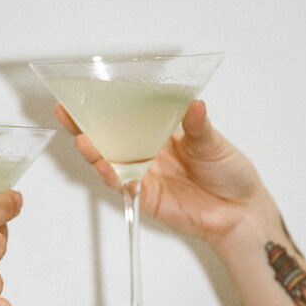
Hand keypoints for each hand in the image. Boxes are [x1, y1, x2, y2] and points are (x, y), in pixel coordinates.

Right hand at [55, 100, 279, 248]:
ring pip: (110, 161)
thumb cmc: (230, 174)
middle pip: (109, 137)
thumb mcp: (214, 143)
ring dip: (93, 152)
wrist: (239, 212)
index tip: (88, 92)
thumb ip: (198, 126)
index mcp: (162, 132)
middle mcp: (148, 152)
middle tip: (66, 112)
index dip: (108, 105)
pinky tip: (103, 167)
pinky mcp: (146, 196)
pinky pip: (123, 186)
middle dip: (85, 126)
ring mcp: (144, 175)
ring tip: (82, 140)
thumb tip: (194, 104)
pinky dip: (112, 177)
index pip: (129, 115)